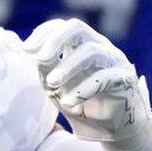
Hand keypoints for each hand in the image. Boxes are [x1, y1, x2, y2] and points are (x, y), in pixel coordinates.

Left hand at [24, 19, 151, 150]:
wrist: (103, 125)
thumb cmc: (76, 98)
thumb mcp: (54, 82)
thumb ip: (45, 65)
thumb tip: (30, 48)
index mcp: (81, 44)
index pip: (63, 26)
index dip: (44, 33)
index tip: (26, 50)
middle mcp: (99, 46)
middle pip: (78, 28)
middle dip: (55, 41)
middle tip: (40, 60)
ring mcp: (115, 59)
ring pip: (91, 51)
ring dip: (67, 67)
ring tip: (50, 84)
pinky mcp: (125, 78)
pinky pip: (104, 77)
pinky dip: (82, 90)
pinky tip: (68, 103)